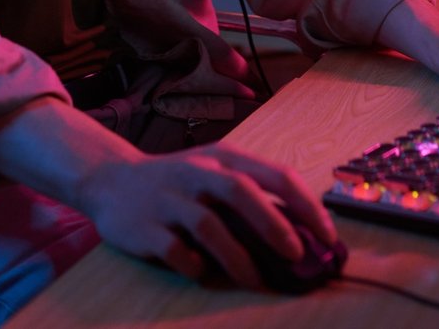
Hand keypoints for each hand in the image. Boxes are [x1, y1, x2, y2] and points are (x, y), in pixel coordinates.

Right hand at [78, 143, 336, 289]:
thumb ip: (254, 196)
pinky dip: (196, 266)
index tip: (328, 236)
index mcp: (224, 158)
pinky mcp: (146, 227)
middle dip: (274, 225)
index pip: (276, 174)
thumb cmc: (179, 181)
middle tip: (297, 256)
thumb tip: (303, 235)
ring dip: (238, 257)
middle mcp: (198, 173)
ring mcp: (170, 199)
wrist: (110, 180)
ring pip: (209, 226)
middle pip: (242, 192)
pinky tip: (204, 273)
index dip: (306, 206)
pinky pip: (177, 251)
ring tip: (256, 280)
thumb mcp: (215, 174)